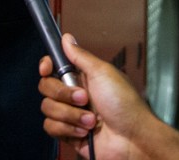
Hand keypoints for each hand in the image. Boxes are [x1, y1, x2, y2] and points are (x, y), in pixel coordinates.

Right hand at [39, 33, 178, 159]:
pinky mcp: (68, 133)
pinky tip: (84, 131)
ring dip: (70, 115)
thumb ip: (80, 56)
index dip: (46, 67)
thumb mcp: (103, 73)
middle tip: (84, 98)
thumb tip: (67, 39)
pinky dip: (68, 129)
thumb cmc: (125, 105)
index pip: (53, 67)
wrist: (131, 139)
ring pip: (48, 108)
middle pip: (46, 87)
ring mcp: (70, 114)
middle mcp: (73, 94)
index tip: (47, 69)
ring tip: (91, 119)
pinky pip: (51, 127)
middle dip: (64, 94)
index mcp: (82, 77)